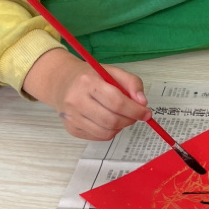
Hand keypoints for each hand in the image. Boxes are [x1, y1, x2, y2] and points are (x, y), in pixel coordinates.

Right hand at [22, 48, 150, 140]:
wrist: (61, 82)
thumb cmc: (91, 76)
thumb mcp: (112, 71)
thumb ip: (132, 83)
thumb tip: (143, 102)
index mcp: (88, 82)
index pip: (116, 101)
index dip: (135, 110)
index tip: (146, 113)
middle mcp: (76, 101)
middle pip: (111, 120)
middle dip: (130, 120)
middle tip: (136, 115)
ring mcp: (72, 117)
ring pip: (105, 132)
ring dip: (121, 127)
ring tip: (123, 117)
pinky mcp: (71, 129)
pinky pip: (98, 137)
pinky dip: (110, 132)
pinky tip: (109, 120)